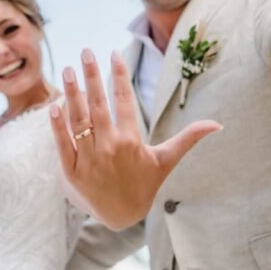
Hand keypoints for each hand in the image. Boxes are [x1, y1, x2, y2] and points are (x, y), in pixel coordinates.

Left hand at [49, 49, 220, 229]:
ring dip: (72, 95)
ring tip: (67, 70)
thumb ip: (188, 139)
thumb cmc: (144, 184)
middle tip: (86, 51)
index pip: (125, 101)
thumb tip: (218, 125)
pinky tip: (53, 105)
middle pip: (99, 106)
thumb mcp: (166, 161)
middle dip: (92, 76)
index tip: (114, 53)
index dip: (120, 76)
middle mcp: (110, 148)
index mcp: (132, 141)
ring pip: (78, 122)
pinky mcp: (71, 173)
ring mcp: (89, 160)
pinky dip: (57, 126)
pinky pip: (62, 145)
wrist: (121, 218)